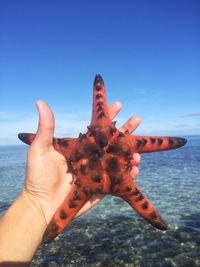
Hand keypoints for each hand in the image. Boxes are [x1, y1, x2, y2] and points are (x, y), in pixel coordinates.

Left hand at [22, 101, 140, 224]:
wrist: (42, 205)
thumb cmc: (38, 177)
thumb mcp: (40, 149)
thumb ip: (45, 128)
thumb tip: (40, 101)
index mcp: (80, 146)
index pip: (97, 128)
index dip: (108, 115)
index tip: (119, 104)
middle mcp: (91, 156)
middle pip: (112, 140)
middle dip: (126, 130)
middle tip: (138, 119)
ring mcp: (98, 171)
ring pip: (119, 158)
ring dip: (130, 152)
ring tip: (138, 150)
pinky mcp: (102, 186)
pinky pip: (119, 179)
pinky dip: (130, 174)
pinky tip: (136, 169)